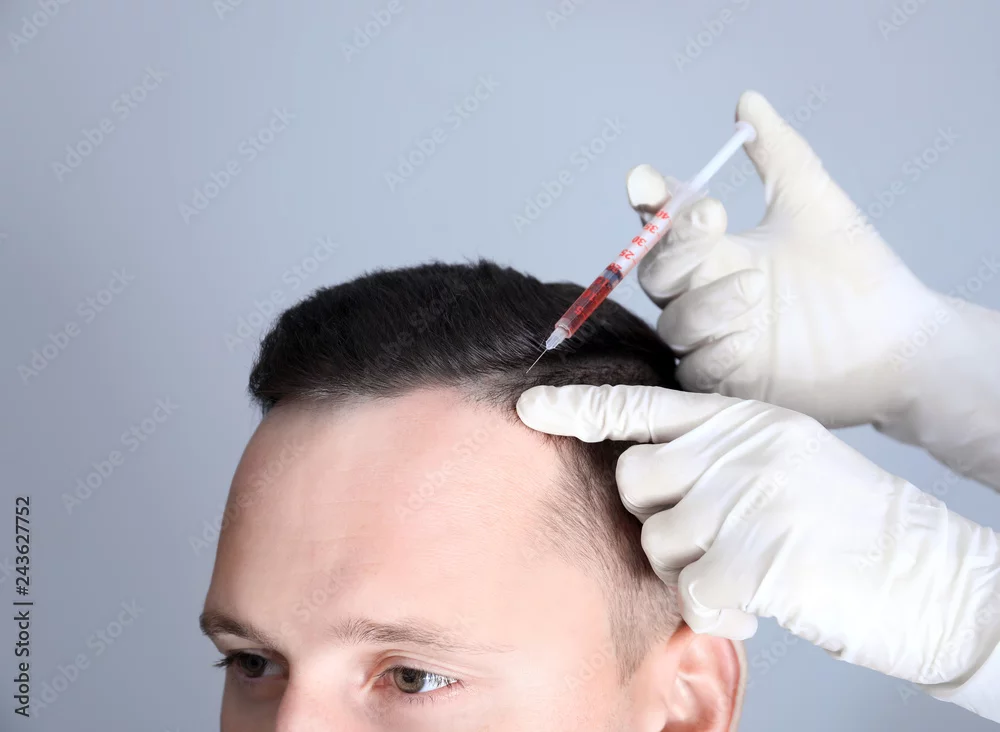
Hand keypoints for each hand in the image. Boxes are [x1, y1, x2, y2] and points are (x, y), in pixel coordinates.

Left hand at [517, 384, 999, 717]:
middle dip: (657, 519)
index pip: (642, 405)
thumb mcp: (782, 457)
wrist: (930, 573)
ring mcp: (751, 497)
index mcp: (743, 417)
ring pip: (658, 542)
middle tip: (713, 540)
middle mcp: (741, 446)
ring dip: (692, 570)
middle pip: (634, 480)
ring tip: (752, 566)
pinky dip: (719, 608)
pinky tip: (764, 598)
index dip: (580, 408)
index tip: (528, 407)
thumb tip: (640, 470)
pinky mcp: (763, 555)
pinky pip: (692, 592)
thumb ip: (714, 453)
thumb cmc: (848, 522)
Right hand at [626, 90, 944, 428]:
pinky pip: (697, 370)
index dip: (651, 204)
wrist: (895, 340)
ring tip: (754, 288)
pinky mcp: (728, 382)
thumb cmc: (855, 271)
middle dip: (675, 246)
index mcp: (715, 250)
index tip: (649, 183)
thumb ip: (776, 151)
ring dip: (703, 304)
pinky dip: (714, 352)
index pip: (663, 225)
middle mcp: (705, 292)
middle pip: (656, 273)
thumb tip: (748, 100)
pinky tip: (747, 340)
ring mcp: (713, 339)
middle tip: (710, 220)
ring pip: (673, 323)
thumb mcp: (813, 201)